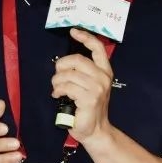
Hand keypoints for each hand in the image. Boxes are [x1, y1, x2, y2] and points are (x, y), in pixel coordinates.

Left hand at [51, 28, 114, 142]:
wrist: (95, 131)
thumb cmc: (88, 108)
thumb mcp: (89, 86)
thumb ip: (82, 72)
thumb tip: (65, 61)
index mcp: (105, 72)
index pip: (98, 48)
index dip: (85, 37)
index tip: (74, 32)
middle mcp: (103, 78)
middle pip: (77, 59)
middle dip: (61, 66)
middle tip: (57, 76)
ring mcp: (97, 88)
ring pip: (68, 74)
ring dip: (57, 82)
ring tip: (57, 90)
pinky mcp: (89, 99)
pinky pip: (66, 87)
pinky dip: (58, 90)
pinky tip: (57, 95)